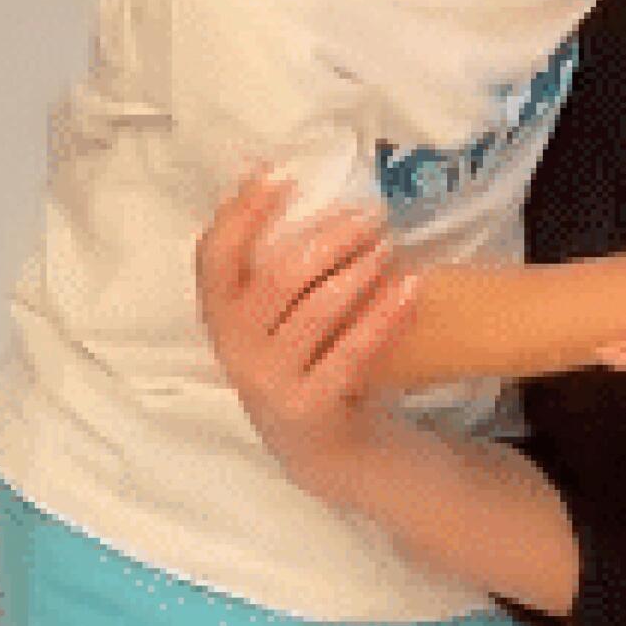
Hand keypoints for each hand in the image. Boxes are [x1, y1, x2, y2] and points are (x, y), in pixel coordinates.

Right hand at [196, 173, 419, 502]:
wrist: (327, 451)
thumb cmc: (308, 359)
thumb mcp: (281, 316)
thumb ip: (281, 263)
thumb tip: (301, 181)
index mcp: (221, 317)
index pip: (213, 257)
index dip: (241, 213)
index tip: (280, 174)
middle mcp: (235, 350)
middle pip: (276, 277)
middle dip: (327, 238)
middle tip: (371, 215)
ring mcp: (269, 384)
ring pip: (314, 311)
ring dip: (357, 270)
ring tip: (390, 245)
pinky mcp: (310, 410)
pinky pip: (351, 353)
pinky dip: (384, 316)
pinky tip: (412, 287)